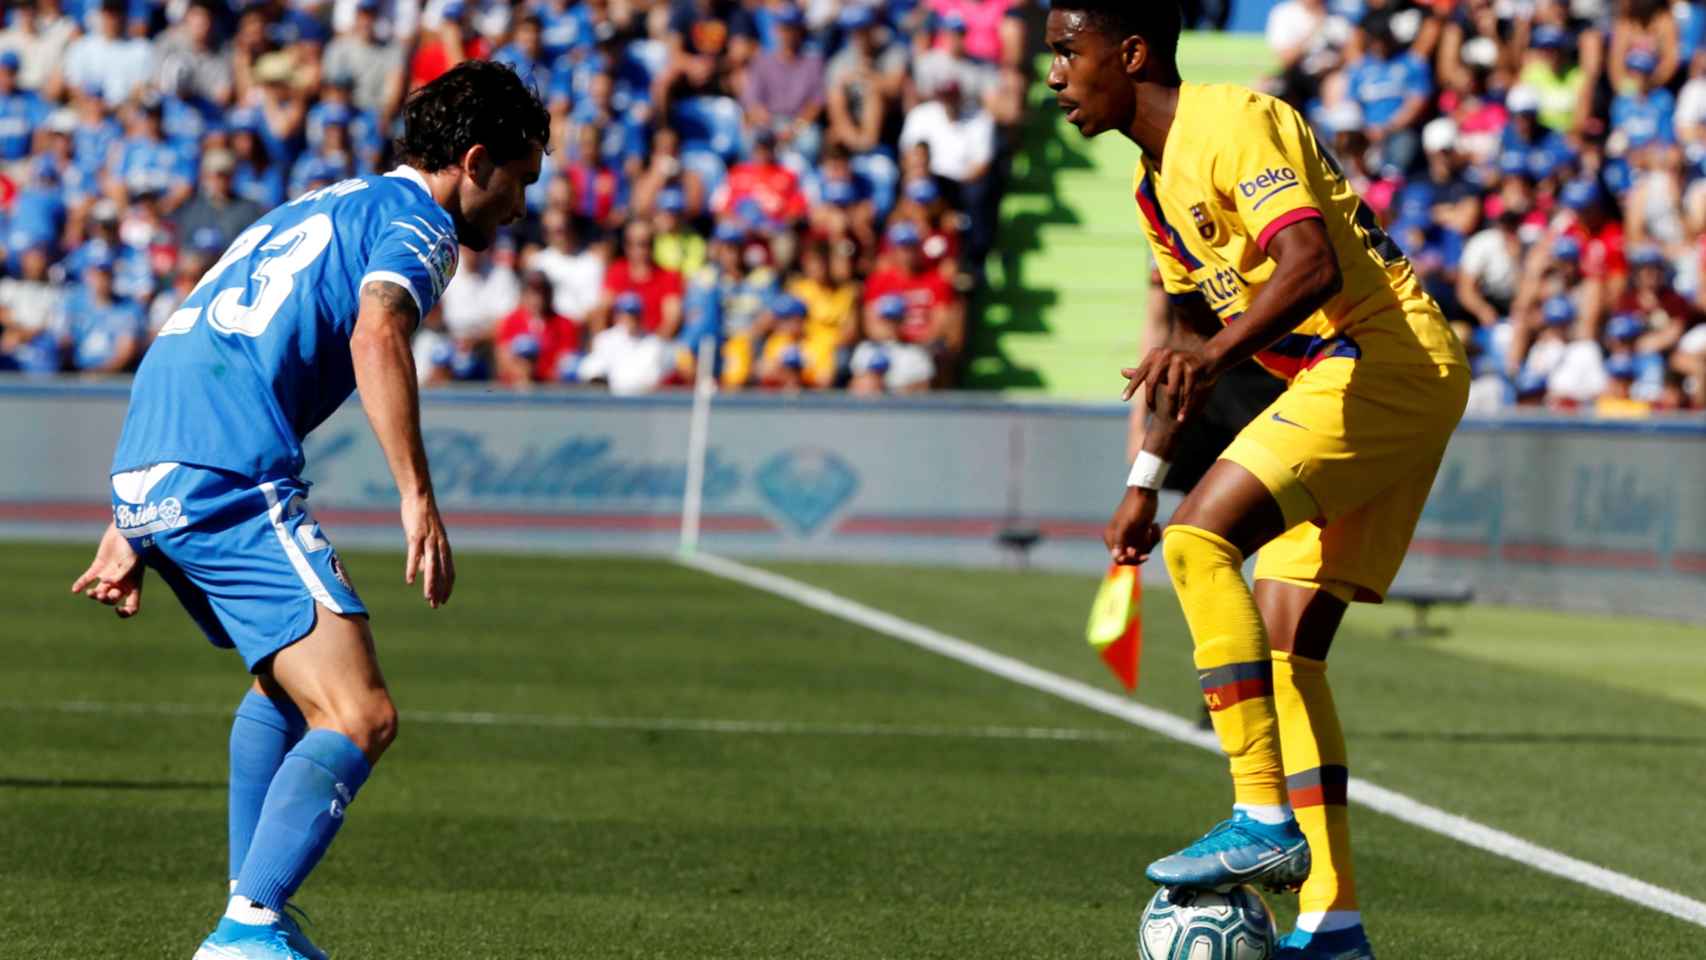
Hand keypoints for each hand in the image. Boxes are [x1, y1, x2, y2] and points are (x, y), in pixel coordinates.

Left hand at [69, 522, 144, 617]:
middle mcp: (121, 583)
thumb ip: (120, 574)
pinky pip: (87, 578)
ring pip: (99, 591)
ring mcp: (109, 575)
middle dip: (105, 600)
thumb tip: (105, 583)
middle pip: (112, 599)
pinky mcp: (98, 566)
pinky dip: (80, 584)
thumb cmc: (134, 545)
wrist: (127, 527)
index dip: (125, 612)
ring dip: (93, 595)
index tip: (117, 610)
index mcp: (133, 585)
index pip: (132, 606)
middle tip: (100, 594)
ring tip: (89, 592)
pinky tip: (75, 590)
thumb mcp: (131, 561)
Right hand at [401, 493, 454, 607]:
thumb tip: (425, 572)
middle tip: (436, 605)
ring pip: (432, 566)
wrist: (419, 497)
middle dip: (440, 590)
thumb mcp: (428, 539)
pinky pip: (415, 554)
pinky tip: (410, 580)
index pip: (449, 571)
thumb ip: (426, 556)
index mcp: (444, 546)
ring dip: (430, 583)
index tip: (444, 600)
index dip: (447, 587)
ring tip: (427, 598)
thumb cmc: (423, 518)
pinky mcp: (416, 535)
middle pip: (442, 572)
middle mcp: (440, 545)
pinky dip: (413, 568)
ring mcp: (428, 540)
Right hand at [1104, 487, 1161, 565]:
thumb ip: (1120, 541)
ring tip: (1152, 527)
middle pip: (1131, 557)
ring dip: (1150, 542)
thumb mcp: (1128, 524)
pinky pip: (1147, 544)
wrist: (1146, 492)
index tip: (1144, 555)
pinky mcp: (1140, 533)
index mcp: (1111, 537)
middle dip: (1143, 549)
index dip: (1131, 560)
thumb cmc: (1136, 507)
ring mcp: (1130, 536)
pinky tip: (1154, 525)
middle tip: (1149, 538)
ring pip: (1142, 551)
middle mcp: (1119, 539)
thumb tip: (1116, 558)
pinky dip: (1154, 537)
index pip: (1119, 559)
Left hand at [1123, 346, 1216, 422]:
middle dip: (1150, 398)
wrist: (1205, 359)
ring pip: (1171, 391)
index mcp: (1155, 354)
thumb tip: (1121, 371)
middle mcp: (1166, 355)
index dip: (1132, 386)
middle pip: (1152, 382)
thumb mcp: (1159, 367)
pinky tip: (1180, 419)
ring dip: (1171, 406)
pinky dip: (1184, 407)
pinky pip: (1187, 392)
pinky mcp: (1193, 369)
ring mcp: (1180, 361)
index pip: (1140, 373)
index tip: (1123, 400)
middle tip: (1150, 411)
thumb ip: (1142, 371)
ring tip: (1169, 416)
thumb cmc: (1177, 365)